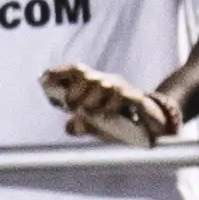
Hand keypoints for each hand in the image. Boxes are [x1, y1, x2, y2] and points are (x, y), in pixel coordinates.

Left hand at [44, 63, 181, 143]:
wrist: (154, 127)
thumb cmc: (123, 124)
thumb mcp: (99, 128)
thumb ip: (83, 126)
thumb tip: (68, 126)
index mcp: (96, 86)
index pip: (76, 71)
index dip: (60, 72)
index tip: (45, 77)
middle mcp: (109, 82)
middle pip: (87, 75)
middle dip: (76, 91)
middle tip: (74, 107)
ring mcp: (123, 89)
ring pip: (104, 84)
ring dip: (94, 99)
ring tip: (93, 113)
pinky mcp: (138, 98)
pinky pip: (123, 95)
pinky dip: (113, 105)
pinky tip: (109, 114)